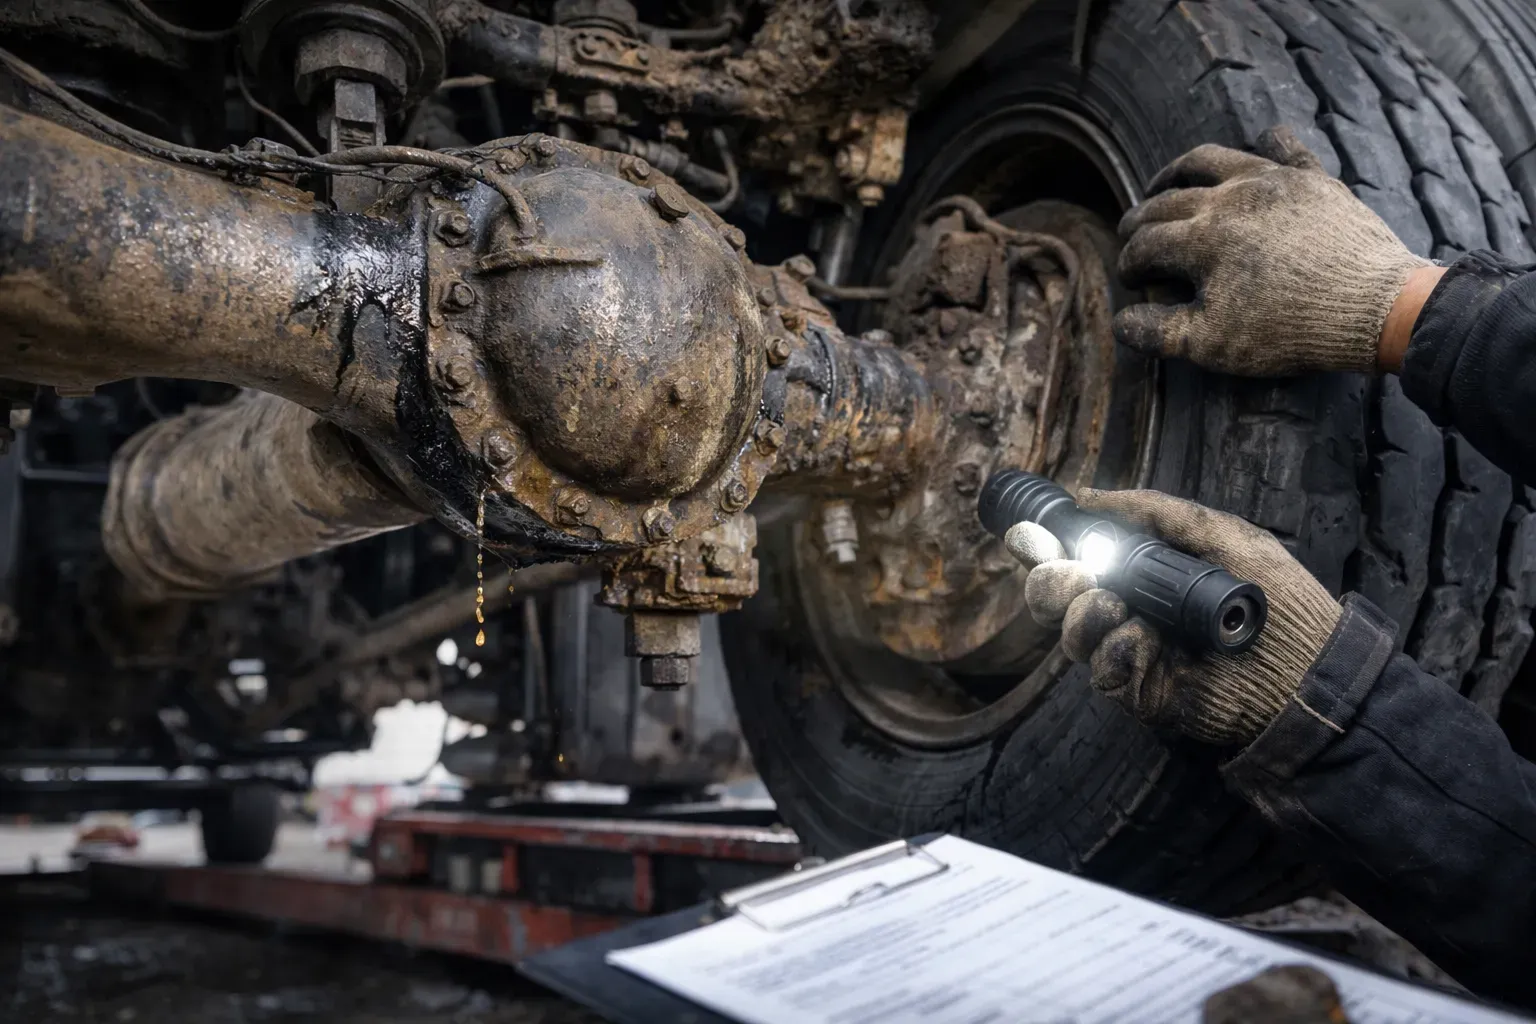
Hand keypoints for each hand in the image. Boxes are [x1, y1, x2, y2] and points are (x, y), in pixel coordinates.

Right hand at [1004, 490, 1341, 746]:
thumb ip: (1155, 512)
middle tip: (1073, 574)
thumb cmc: (1278, 598)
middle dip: (1049, 581)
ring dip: (1081, 615)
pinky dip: (1116, 651)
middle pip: (1054, 597)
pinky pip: (1101, 670)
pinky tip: (1146, 643)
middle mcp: (1126, 610)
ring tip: (1115, 607)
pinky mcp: (1138, 689)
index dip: (1042, 546)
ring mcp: (1130, 651)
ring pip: (1070, 634)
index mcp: (1140, 571)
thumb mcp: (1219, 534)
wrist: (1311, 667)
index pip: (1073, 557)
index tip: (1028, 533)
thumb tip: (1086, 494)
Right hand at [1114, 125, 1429, 377]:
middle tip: (1130, 234)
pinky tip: (1257, 148)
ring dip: (1178, 171)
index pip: (1146, 244)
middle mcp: (1229, 197)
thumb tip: (1123, 322)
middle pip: (1167, 200)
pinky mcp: (1311, 179)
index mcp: (1201, 239)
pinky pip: (1281, 145)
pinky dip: (1263, 144)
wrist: (1373, 308)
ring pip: (1210, 159)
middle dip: (1140, 219)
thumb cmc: (1287, 330)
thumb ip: (1158, 332)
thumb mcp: (1212, 344)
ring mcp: (1272, 181)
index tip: (1130, 281)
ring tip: (1166, 184)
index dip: (1130, 264)